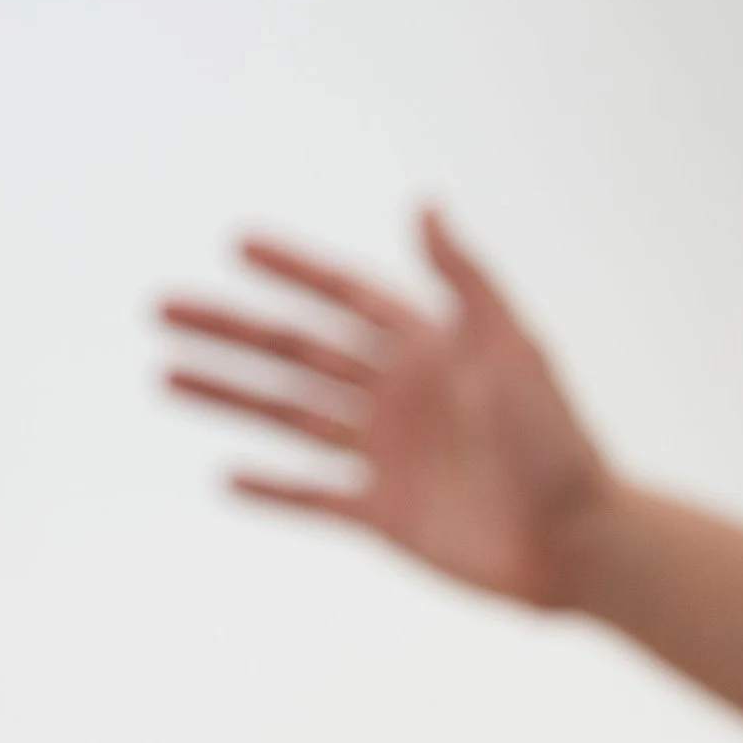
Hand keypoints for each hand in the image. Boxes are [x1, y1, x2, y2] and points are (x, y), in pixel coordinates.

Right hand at [160, 208, 616, 608]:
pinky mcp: (385, 515)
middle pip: (299, 353)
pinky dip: (271, 489)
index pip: (346, 298)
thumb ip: (465, 280)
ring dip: (231, 395)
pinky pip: (314, 497)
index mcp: (430, 349)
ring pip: (292, 418)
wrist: (579, 539)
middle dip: (233, 330)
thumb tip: (423, 203)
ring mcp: (388, 456)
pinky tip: (227, 474)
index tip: (237, 246)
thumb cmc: (557, 438)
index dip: (294, 272)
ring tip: (165, 375)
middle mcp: (401, 396)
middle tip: (162, 307)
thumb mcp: (512, 348)